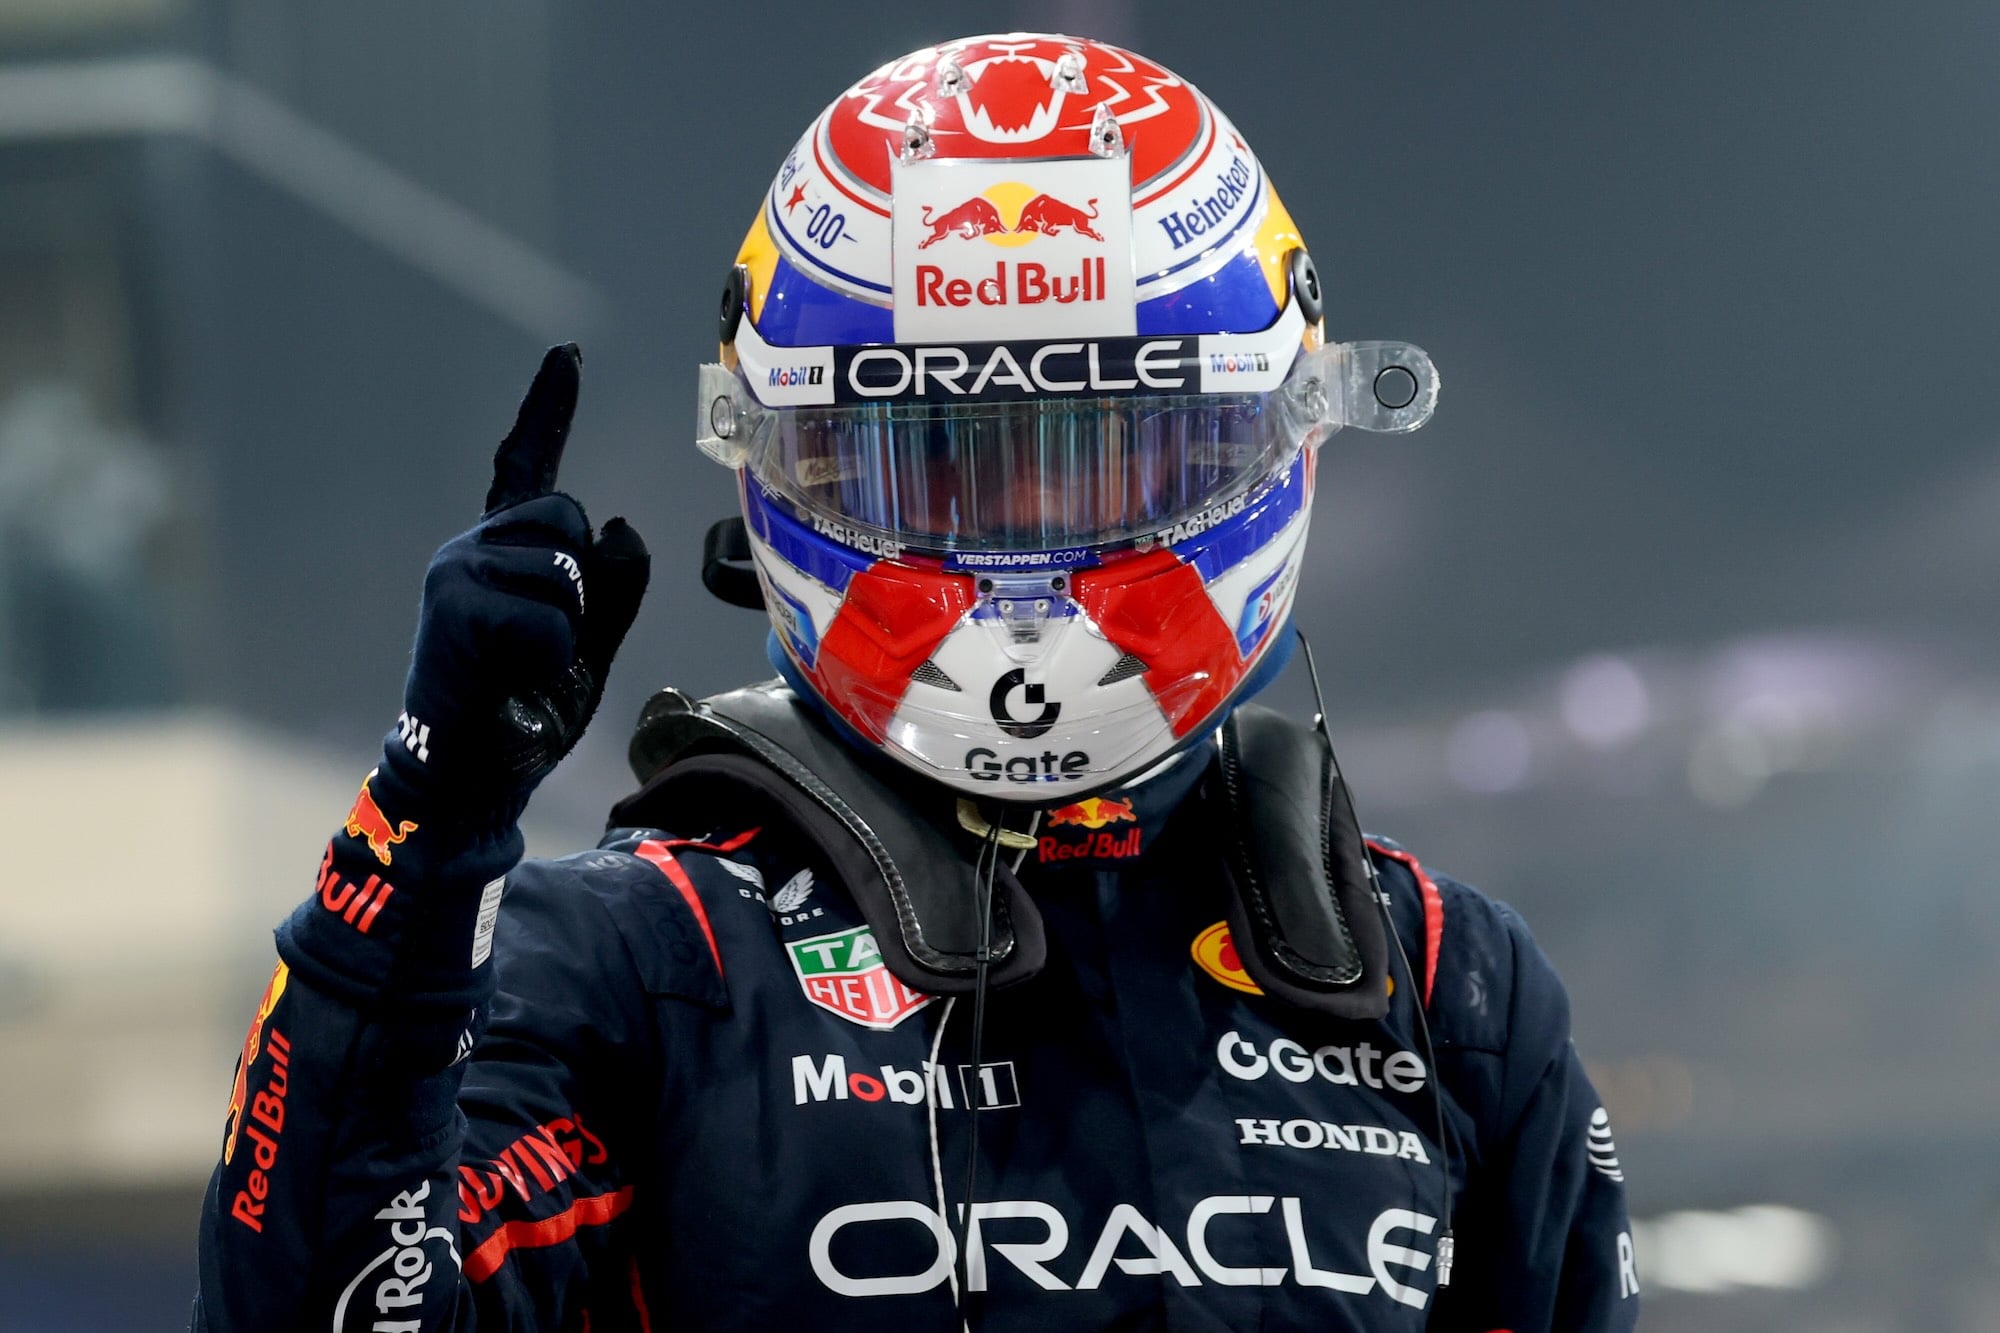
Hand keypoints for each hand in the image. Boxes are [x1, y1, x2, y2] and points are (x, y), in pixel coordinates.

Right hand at [386, 344, 649, 814]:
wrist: (474, 774)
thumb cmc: (526, 708)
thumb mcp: (592, 643)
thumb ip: (616, 587)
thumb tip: (622, 526)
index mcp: (504, 551)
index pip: (528, 465)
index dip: (548, 407)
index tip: (568, 355)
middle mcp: (472, 546)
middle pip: (571, 516)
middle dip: (582, 583)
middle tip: (545, 644)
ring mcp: (457, 568)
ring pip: (567, 566)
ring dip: (569, 625)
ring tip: (525, 664)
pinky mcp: (455, 602)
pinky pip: (553, 615)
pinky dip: (552, 656)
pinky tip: (513, 677)